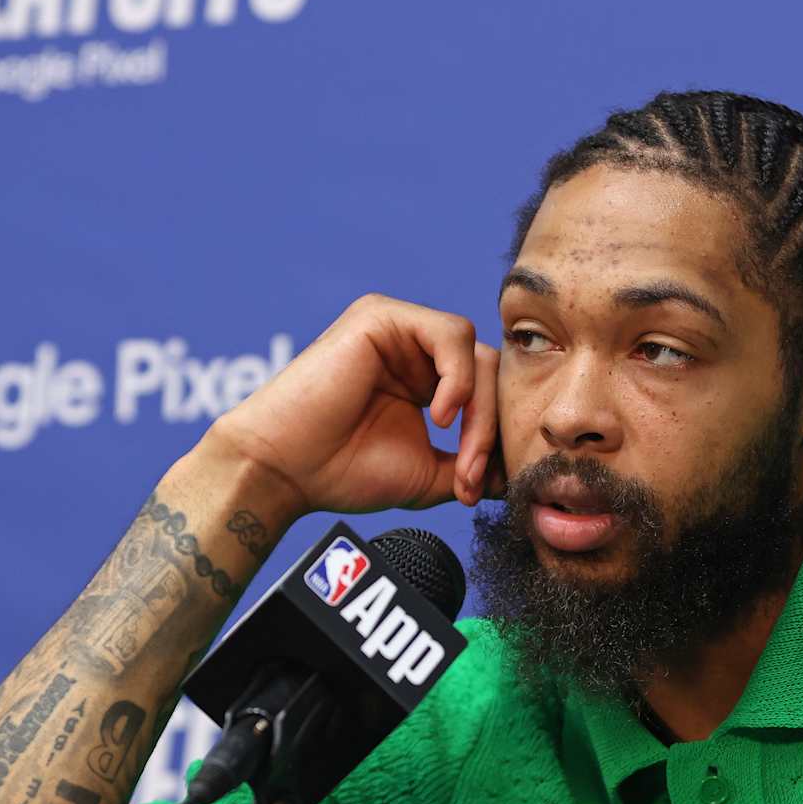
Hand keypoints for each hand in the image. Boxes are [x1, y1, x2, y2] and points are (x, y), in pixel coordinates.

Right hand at [195, 294, 503, 523]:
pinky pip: (450, 334)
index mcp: (426, 380)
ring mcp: (399, 330)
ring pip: (477, 356)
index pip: (487, 394)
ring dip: (478, 411)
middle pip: (489, 375)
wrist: (286, 469)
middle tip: (470, 477)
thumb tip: (517, 470)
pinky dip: (457, 378)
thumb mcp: (428, 473)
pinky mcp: (383, 316)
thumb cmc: (343, 472)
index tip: (478, 487)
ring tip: (458, 454)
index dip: (493, 440)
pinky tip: (441, 416)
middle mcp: (415, 351)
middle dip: (489, 430)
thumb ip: (472, 464)